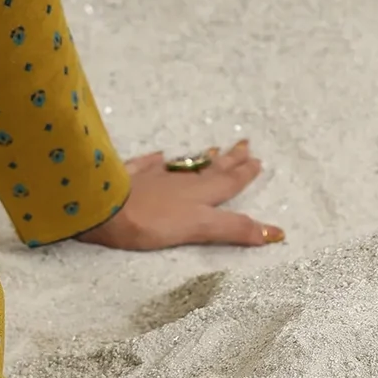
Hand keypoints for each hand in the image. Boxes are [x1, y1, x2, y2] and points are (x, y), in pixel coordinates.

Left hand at [77, 140, 282, 251]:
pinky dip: (155, 161)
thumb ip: (234, 229)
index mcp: (198, 195)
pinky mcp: (127, 177)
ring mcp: (152, 177)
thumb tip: (275, 233)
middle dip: (229, 160)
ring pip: (182, 166)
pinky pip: (146, 165)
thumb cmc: (150, 222)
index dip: (244, 174)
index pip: (227, 183)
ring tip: (212, 149)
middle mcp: (179, 182)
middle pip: (210, 169)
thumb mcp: (199, 228)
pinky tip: (158, 155)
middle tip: (244, 144)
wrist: (103, 209)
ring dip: (200, 159)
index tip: (258, 160)